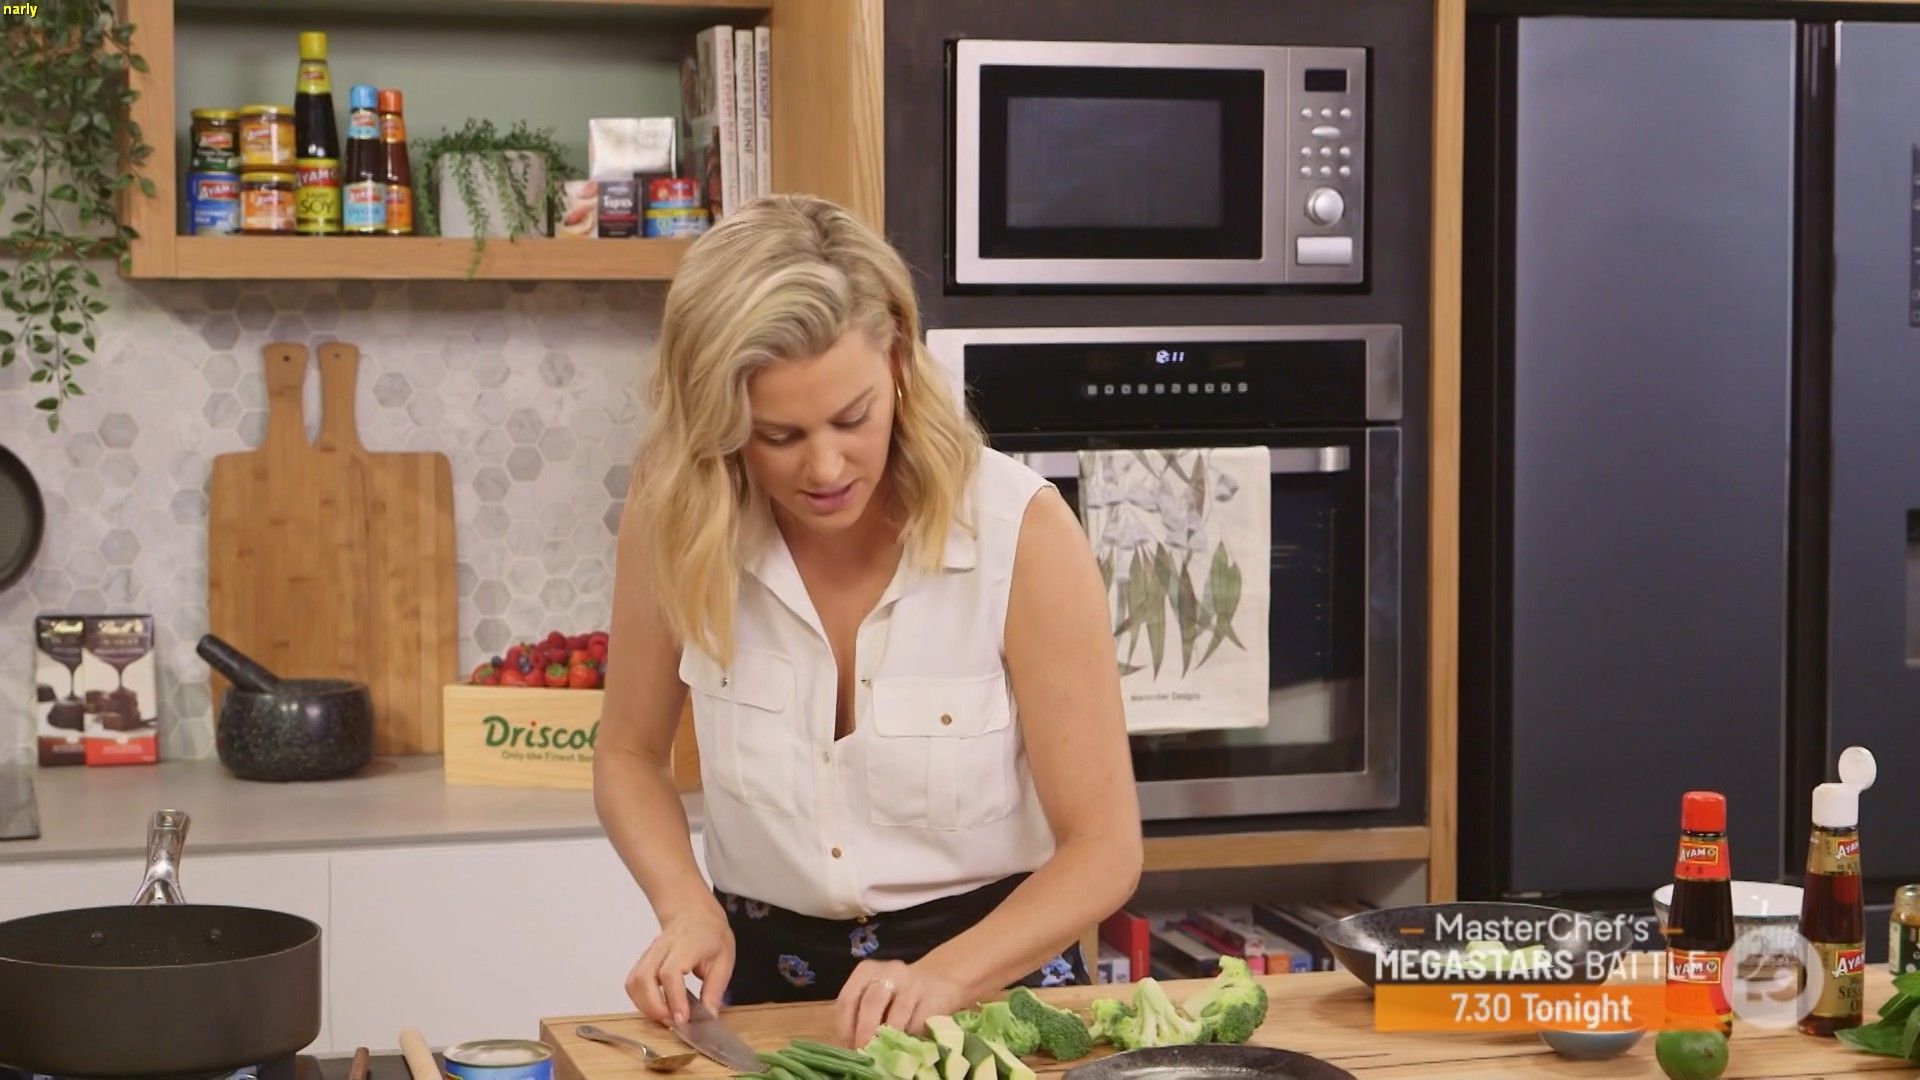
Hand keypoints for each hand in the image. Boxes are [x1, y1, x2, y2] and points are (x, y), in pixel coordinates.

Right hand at [626, 900, 734, 1025]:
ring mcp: (649, 953)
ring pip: (634, 982)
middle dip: (655, 1007)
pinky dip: (640, 1000)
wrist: (693, 913)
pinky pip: (632, 983)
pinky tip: (656, 1008)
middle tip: (673, 1022)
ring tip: (665, 1018)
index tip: (682, 1019)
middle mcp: (662, 947)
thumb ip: (715, 988)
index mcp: (686, 945)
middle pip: (644, 978)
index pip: (670, 972)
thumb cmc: (711, 936)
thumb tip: (709, 1017)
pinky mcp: (642, 960)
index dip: (673, 998)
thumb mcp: (724, 959)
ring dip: (645, 1006)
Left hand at [834, 958, 972, 1048]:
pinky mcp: (932, 997)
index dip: (844, 1026)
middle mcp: (889, 972)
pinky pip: (918, 1021)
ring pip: (897, 1012)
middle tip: (863, 1052)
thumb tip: (848, 1047)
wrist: (937, 979)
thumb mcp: (874, 995)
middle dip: (865, 1032)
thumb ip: (860, 1015)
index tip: (846, 1047)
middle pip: (871, 1002)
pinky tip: (903, 1046)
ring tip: (883, 1054)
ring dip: (888, 1037)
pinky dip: (909, 1037)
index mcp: (866, 971)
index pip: (847, 999)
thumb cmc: (896, 994)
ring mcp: (913, 983)